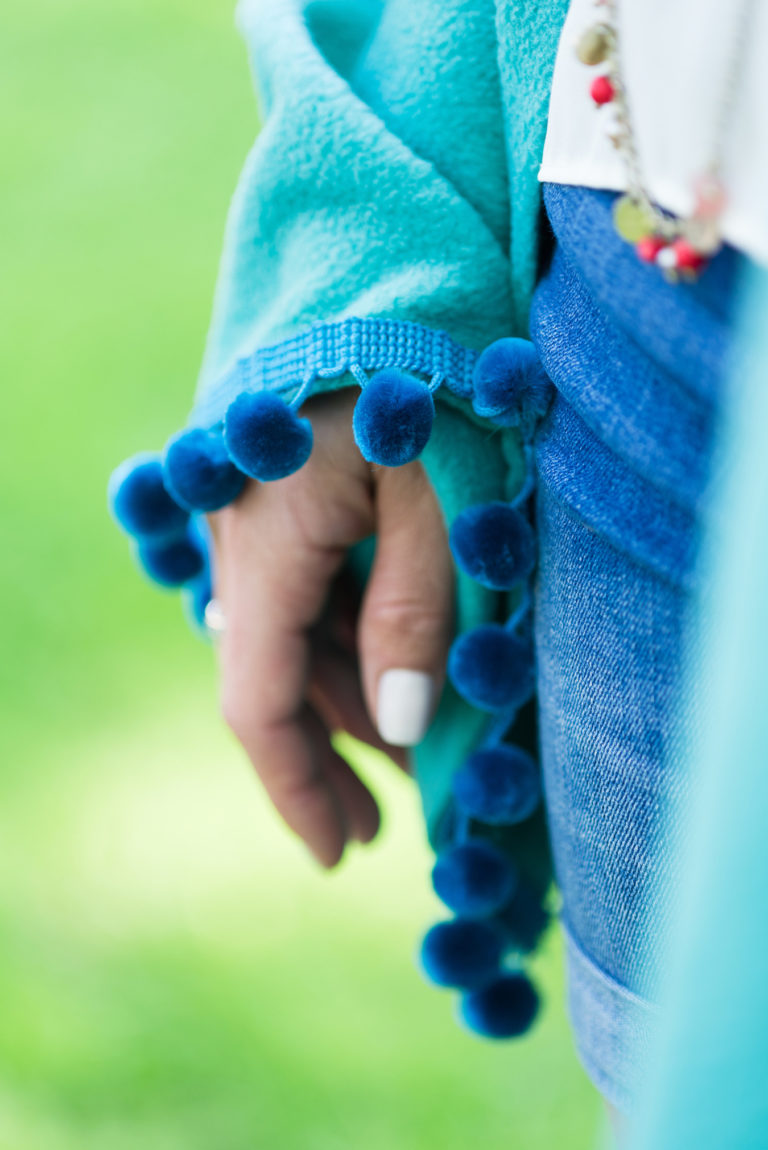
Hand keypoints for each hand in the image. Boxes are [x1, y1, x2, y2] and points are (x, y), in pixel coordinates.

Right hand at [207, 389, 453, 867]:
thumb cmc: (421, 374)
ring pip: (290, 639)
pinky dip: (341, 641)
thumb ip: (411, 618)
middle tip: (391, 816)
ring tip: (405, 752)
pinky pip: (301, 591)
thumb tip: (398, 727)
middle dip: (329, 755)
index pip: (258, 704)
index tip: (338, 856)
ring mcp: (256, 516)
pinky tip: (385, 665)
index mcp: (268, 549)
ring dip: (340, 700)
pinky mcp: (282, 495)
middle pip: (274, 678)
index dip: (296, 788)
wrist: (380, 259)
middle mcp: (243, 541)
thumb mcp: (436, 501)